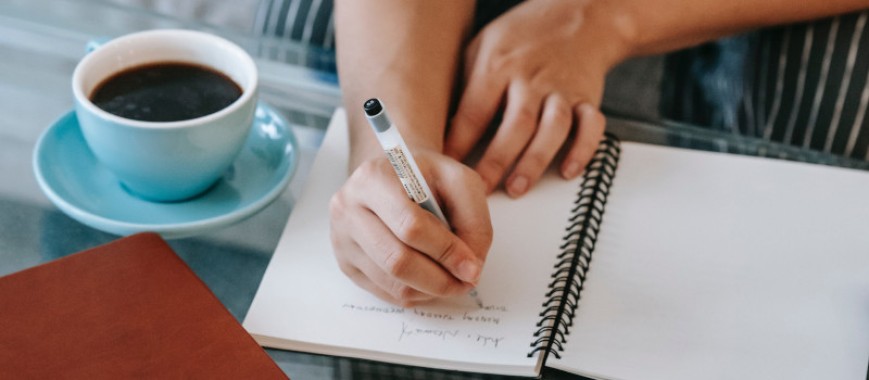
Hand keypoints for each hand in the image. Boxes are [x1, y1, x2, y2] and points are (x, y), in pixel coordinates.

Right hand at [329, 150, 492, 305]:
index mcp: (374, 178)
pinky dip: (415, 293)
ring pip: (391, 282)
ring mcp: (342, 238)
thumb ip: (474, 222)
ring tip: (452, 280)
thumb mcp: (461, 183)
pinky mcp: (345, 262)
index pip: (410, 226)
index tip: (472, 267)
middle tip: (466, 282)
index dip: (446, 252)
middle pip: (396, 261)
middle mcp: (348, 207)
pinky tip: (429, 279)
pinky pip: (384, 292)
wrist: (395, 176)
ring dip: (430, 290)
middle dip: (439, 279)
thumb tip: (470, 269)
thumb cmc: (428, 178)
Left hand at [445, 0, 630, 196]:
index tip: (445, 168)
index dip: (459, 142)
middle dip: (496, 160)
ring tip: (517, 187)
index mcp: (499, 67)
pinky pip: (591, 126)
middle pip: (515, 124)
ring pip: (552, 128)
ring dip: (535, 160)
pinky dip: (582, 149)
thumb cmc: (523, 36)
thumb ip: (464, 86)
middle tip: (479, 188)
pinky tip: (568, 171)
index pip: (475, 110)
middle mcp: (532, 80)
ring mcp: (562, 90)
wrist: (578, 14)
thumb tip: (442, 129)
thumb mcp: (482, 48)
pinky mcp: (588, 99)